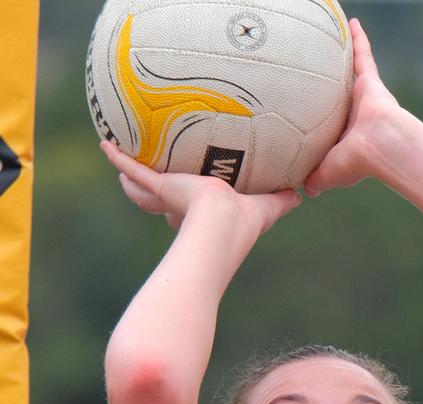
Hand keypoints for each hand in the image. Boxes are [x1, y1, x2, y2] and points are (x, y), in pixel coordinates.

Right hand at [100, 140, 299, 238]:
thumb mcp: (266, 208)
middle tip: (154, 172)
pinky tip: (104, 144)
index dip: (198, 201)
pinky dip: (120, 160)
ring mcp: (171, 198)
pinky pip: (136, 172)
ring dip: (132, 174)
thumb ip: (281, 200)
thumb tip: (302, 193)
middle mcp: (187, 208)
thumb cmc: (245, 221)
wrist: (220, 224)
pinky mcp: (161, 188)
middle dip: (160, 189)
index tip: (198, 193)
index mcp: (210, 214)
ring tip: (119, 153)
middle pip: (170, 196)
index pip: (201, 207)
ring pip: (147, 187)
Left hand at [303, 19, 403, 194]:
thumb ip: (315, 178)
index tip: (311, 116)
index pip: (331, 127)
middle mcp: (355, 116)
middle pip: (338, 98)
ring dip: (343, 59)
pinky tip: (351, 22)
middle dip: (332, 89)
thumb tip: (304, 190)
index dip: (322, 122)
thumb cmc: (356, 163)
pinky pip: (363, 55)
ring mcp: (363, 97)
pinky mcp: (370, 82)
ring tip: (332, 42)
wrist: (382, 146)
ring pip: (349, 74)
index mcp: (347, 136)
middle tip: (319, 76)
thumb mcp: (328, 172)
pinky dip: (359, 39)